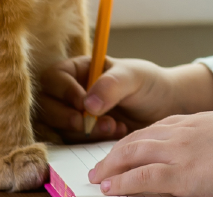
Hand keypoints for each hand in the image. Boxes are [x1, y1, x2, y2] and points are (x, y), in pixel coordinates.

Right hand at [37, 56, 212, 140]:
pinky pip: (72, 142)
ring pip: (58, 127)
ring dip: (82, 131)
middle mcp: (70, 92)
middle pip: (47, 105)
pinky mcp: (82, 135)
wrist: (166, 108)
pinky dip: (90, 142)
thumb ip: (111, 85)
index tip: (82, 102)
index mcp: (78, 70)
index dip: (63, 91)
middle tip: (89, 123)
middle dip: (66, 117)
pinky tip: (115, 133)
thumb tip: (87, 104)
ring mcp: (74, 115)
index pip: (53, 78)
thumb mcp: (134, 77)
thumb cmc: (149, 84)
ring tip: (113, 126)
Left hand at [88, 111, 212, 196]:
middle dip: (117, 152)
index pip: (159, 127)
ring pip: (134, 154)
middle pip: (139, 138)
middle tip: (102, 165)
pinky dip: (121, 182)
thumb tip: (212, 162)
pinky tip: (110, 188)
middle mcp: (185, 131)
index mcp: (200, 121)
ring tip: (98, 178)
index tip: (127, 149)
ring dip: (111, 166)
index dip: (138, 139)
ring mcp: (182, 152)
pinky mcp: (183, 176)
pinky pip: (142, 178)